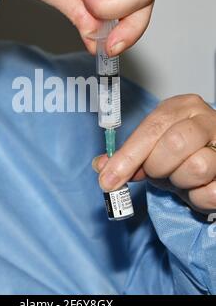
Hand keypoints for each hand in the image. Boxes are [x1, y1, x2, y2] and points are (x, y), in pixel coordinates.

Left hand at [93, 95, 215, 212]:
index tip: (108, 180)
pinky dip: (197, 198)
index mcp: (183, 107)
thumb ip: (128, 156)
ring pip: (196, 167)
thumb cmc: (180, 152)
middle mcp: (207, 120)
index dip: (128, 156)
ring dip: (179, 182)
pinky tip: (195, 189)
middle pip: (175, 144)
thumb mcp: (152, 148)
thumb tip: (101, 167)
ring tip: (179, 177)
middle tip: (155, 172)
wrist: (213, 159)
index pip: (152, 127)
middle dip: (156, 166)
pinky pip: (211, 193)